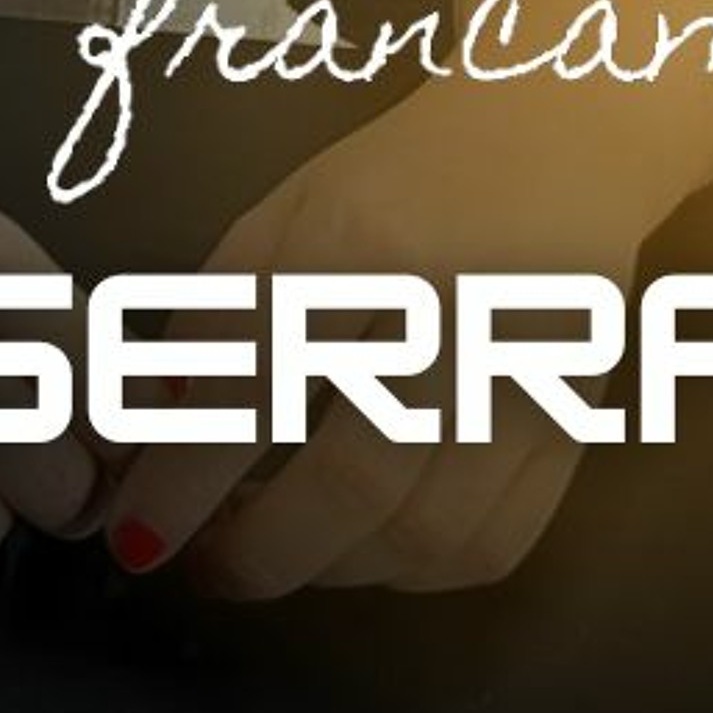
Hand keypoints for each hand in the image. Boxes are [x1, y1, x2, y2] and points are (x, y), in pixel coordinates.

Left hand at [98, 95, 646, 597]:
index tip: (138, 530)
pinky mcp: (574, 424)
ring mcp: (528, 377)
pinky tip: (359, 545)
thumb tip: (160, 424)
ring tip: (269, 549)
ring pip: (421, 533)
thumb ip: (219, 309)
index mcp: (363, 236)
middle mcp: (453, 312)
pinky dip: (408, 570)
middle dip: (258, 550)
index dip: (185, 474)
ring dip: (326, 568)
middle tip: (202, 564)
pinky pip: (487, 546)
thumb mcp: (289, 207)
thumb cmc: (404, 175)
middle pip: (352, 480)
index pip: (255, 378)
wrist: (554, 142)